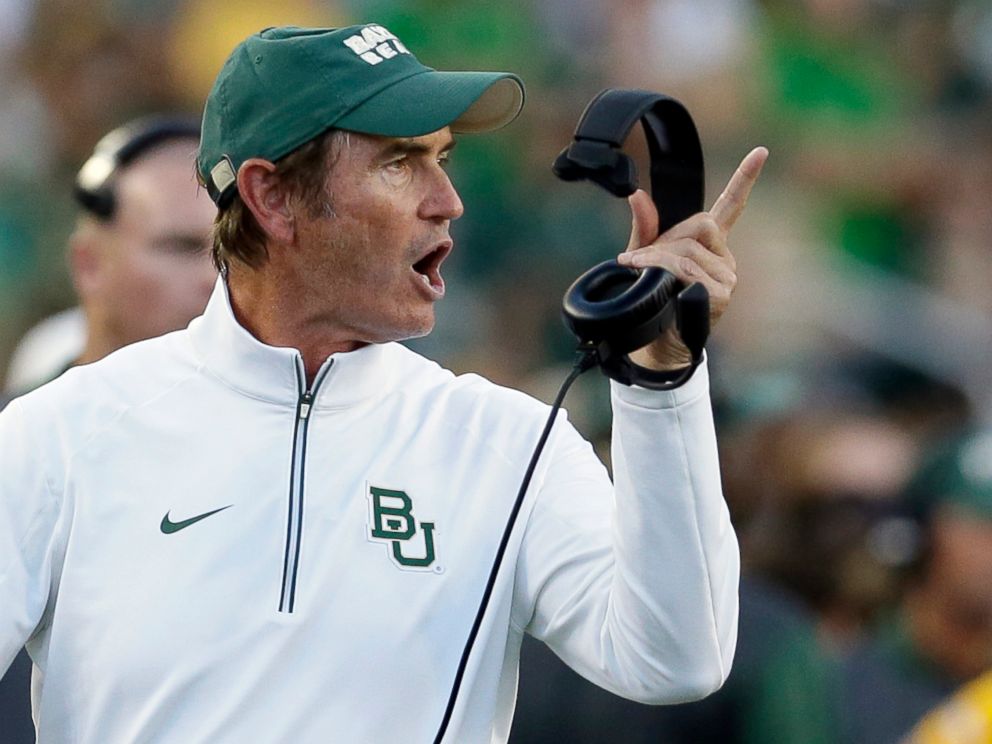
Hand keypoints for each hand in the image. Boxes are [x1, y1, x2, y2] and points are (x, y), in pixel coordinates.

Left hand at [616, 146, 767, 370]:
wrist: (654, 342)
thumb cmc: (652, 299)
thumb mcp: (642, 258)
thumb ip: (644, 227)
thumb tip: (635, 194)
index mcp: (711, 245)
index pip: (731, 206)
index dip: (745, 179)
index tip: (761, 151)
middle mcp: (725, 258)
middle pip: (700, 224)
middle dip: (665, 239)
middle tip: (639, 261)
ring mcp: (727, 277)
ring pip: (689, 249)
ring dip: (656, 259)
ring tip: (638, 273)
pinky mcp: (721, 295)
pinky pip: (689, 271)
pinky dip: (664, 272)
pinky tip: (657, 286)